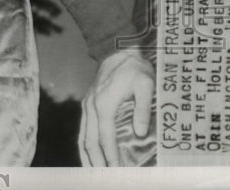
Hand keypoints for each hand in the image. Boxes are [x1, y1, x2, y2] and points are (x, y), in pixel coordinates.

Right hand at [78, 47, 154, 166]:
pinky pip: (83, 128)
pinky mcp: (87, 104)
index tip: (117, 172)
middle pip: (90, 141)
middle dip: (97, 162)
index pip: (106, 139)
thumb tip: (140, 134)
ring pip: (83, 136)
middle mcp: (91, 107)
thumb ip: (143, 110)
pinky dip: (84, 143)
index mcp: (104, 105)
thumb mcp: (146, 85)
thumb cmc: (135, 69)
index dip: (111, 157)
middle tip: (106, 178)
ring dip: (87, 155)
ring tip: (94, 172)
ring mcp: (87, 105)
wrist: (118, 51)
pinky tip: (88, 153)